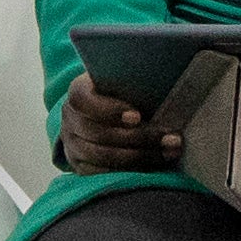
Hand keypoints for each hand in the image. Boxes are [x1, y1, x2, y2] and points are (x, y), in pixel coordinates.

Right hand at [52, 72, 177, 174]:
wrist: (103, 115)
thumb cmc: (122, 93)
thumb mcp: (123, 80)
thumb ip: (134, 77)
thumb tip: (163, 68)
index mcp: (77, 92)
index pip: (83, 100)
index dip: (109, 110)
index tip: (138, 116)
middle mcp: (70, 119)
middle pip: (98, 133)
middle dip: (138, 138)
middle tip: (171, 139)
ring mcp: (71, 144)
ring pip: (101, 156)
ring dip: (139, 157)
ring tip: (169, 153)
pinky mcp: (79, 165)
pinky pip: (100, 173)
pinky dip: (128, 172)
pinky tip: (153, 167)